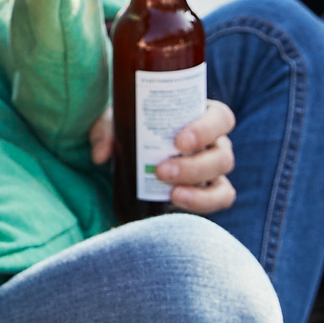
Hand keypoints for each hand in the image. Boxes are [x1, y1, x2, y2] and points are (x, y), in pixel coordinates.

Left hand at [88, 99, 238, 213]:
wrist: (129, 155)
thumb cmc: (130, 129)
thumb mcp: (115, 123)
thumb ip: (106, 132)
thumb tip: (100, 155)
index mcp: (201, 118)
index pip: (220, 118)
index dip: (206, 129)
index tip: (178, 141)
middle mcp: (214, 145)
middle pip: (222, 155)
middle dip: (194, 166)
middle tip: (161, 171)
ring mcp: (214, 172)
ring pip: (222, 184)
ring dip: (198, 191)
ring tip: (171, 194)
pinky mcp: (208, 194)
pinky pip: (219, 201)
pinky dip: (202, 204)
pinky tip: (177, 203)